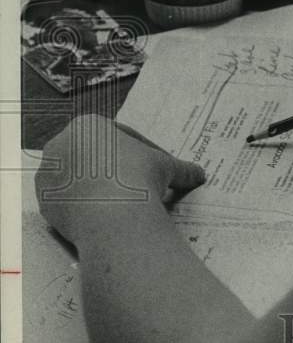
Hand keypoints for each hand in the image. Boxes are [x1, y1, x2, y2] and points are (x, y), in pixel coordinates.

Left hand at [36, 115, 204, 245]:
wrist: (113, 217)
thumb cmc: (138, 179)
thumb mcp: (166, 167)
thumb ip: (181, 169)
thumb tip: (200, 174)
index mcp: (88, 125)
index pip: (119, 136)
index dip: (142, 152)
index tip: (156, 168)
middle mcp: (61, 144)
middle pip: (94, 156)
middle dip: (115, 169)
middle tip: (139, 185)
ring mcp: (49, 173)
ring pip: (78, 178)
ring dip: (98, 188)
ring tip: (124, 203)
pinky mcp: (43, 201)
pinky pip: (68, 201)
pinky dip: (85, 207)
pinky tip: (106, 216)